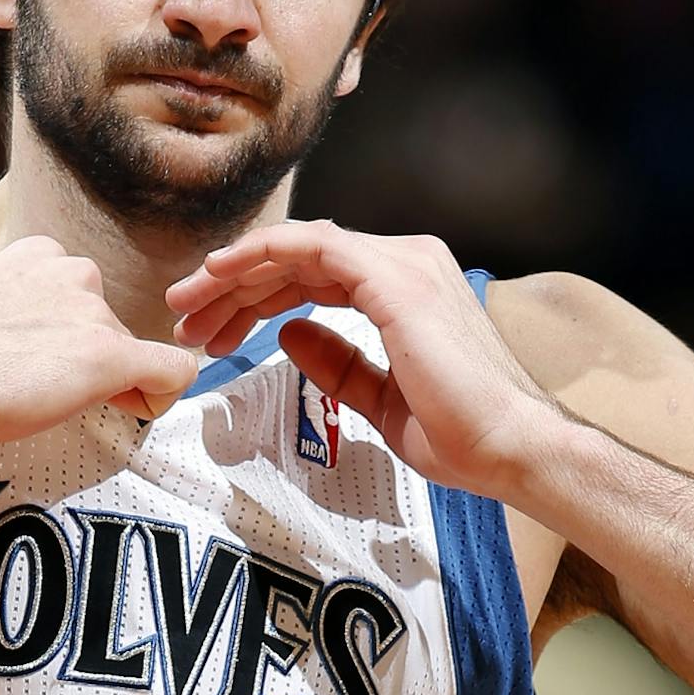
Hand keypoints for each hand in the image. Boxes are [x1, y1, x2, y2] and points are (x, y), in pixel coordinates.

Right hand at [0, 235, 196, 443]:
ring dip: (108, 381)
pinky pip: (172, 372)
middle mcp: (74, 274)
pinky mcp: (109, 354)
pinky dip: (161, 395)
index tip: (40, 363)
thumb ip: (9, 310)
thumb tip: (11, 342)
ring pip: (130, 351)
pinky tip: (130, 409)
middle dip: (86, 362)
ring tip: (55, 403)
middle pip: (107, 326)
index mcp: (39, 256)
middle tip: (39, 390)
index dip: (68, 338)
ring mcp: (93, 313)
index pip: (77, 297)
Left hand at [167, 221, 563, 496]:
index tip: (210, 329)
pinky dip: (263, 253)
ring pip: (298, 248)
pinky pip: (313, 247)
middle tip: (183, 314)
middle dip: (233, 285)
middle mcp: (405, 263)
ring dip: (235, 272)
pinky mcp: (393, 278)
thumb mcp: (378, 397)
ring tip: (187, 305)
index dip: (255, 297)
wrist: (509, 447)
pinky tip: (222, 273)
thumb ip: (337, 362)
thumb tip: (289, 333)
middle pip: (298, 259)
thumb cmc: (460, 433)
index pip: (313, 276)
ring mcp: (402, 264)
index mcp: (404, 288)